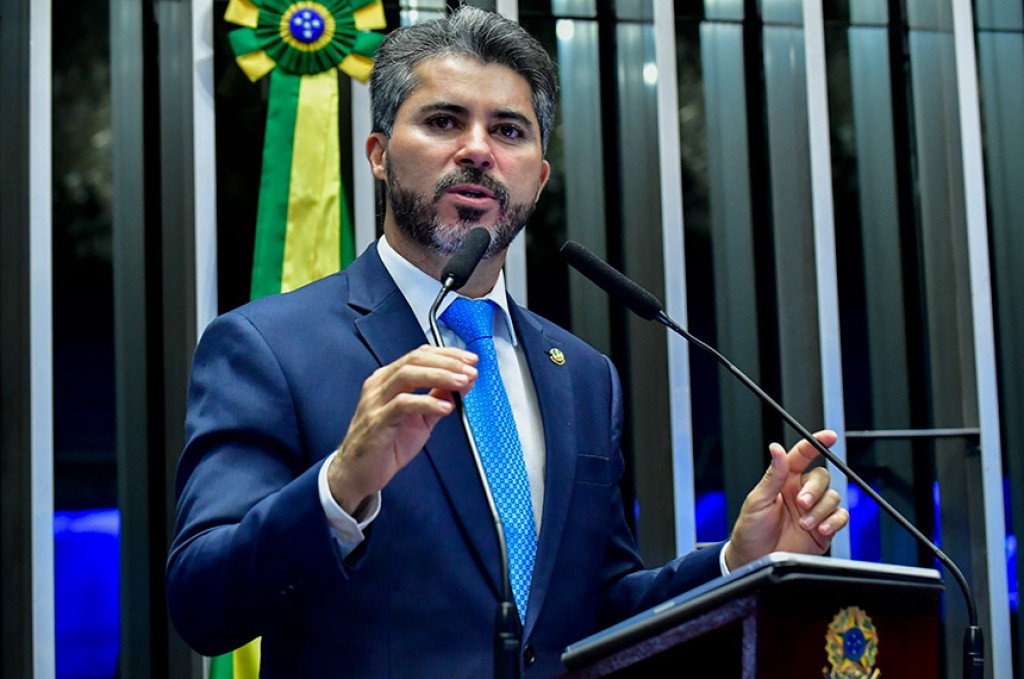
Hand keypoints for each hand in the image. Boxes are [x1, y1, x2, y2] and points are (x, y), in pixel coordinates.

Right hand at [328, 345, 477, 513]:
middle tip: (470, 370)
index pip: (420, 355)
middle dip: (447, 362)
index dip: (447, 354)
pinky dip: (426, 402)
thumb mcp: (421, 419)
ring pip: (407, 375)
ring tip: (462, 382)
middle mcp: (380, 385)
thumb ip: (438, 398)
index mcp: (389, 379)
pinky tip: (445, 407)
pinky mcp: (377, 421)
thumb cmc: (386, 444)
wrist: (358, 472)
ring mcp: (376, 401)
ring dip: (439, 376)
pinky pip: (402, 404)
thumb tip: (464, 382)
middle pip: (415, 360)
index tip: (470, 360)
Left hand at [723, 430, 848, 570]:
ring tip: (803, 524)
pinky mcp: (824, 528)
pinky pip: (840, 517)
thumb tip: (776, 448)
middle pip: (822, 477)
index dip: (816, 443)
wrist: (754, 559)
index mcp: (784, 480)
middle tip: (801, 504)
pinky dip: (833, 521)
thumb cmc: (750, 529)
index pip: (803, 455)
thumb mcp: (757, 501)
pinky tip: (820, 529)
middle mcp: (801, 492)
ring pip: (833, 497)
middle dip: (814, 490)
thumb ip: (772, 475)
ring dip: (820, 510)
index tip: (829, 436)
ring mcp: (813, 510)